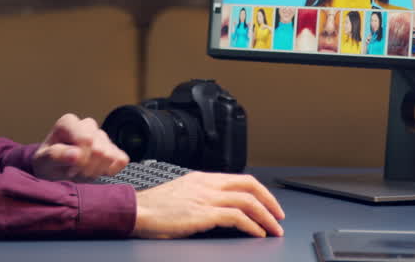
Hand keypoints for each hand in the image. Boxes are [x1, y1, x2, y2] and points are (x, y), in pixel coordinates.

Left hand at [32, 113, 128, 181]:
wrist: (55, 168)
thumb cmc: (47, 162)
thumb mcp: (43, 161)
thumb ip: (56, 156)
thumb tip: (76, 154)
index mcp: (69, 123)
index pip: (86, 140)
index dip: (79, 160)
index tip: (67, 169)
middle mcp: (87, 125)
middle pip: (99, 150)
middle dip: (86, 169)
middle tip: (73, 172)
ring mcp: (102, 136)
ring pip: (110, 156)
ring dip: (95, 172)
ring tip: (81, 172)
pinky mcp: (114, 148)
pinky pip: (121, 160)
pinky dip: (108, 171)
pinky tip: (94, 170)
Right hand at [133, 172, 284, 238]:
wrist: (135, 211)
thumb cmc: (153, 208)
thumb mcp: (181, 195)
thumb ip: (200, 196)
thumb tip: (218, 208)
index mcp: (202, 178)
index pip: (241, 179)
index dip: (260, 191)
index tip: (269, 204)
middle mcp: (207, 184)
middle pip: (250, 186)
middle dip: (270, 201)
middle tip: (279, 216)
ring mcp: (205, 198)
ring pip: (248, 201)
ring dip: (266, 217)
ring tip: (274, 229)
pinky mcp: (203, 213)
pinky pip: (237, 217)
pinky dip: (252, 226)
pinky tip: (257, 234)